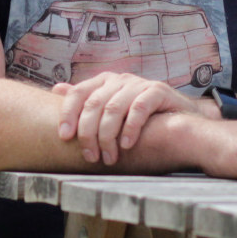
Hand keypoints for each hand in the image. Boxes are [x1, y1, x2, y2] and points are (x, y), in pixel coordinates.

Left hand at [52, 72, 201, 165]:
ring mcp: (139, 84)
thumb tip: (56, 89)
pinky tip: (127, 145)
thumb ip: (87, 100)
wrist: (180, 117)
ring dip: (108, 136)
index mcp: (103, 82)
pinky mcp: (158, 91)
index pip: (78, 93)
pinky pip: (138, 108)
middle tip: (90, 156)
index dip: (68, 114)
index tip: (64, 137)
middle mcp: (119, 79)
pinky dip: (130, 128)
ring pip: (114, 108)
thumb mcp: (111, 108)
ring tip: (109, 157)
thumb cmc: (141, 117)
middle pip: (94, 104)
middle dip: (89, 133)